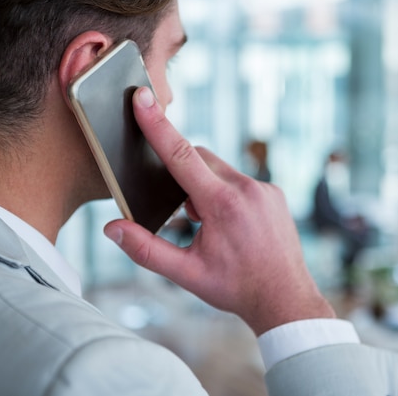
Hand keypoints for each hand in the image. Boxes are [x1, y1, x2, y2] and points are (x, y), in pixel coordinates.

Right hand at [104, 87, 334, 335]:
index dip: (158, 125)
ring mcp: (265, 189)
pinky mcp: (275, 193)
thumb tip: (112, 229)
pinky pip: (240, 180)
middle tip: (184, 211)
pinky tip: (229, 223)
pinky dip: (225, 191)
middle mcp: (247, 189)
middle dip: (182, 173)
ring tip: (208, 224)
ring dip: (205, 186)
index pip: (181, 155)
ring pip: (220, 170)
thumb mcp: (186, 274)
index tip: (142, 98)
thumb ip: (146, 250)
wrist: (285, 299)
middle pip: (200, 159)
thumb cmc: (236, 287)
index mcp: (222, 205)